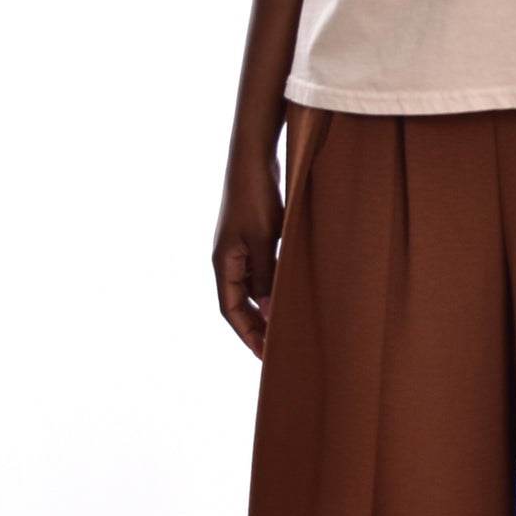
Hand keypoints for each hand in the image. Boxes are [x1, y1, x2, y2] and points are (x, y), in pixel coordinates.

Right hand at [212, 151, 285, 358]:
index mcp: (223, 263)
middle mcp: (227, 260)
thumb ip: (266, 276)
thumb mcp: (264, 240)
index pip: (231, 311)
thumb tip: (270, 313)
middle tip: (279, 349)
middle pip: (239, 304)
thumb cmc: (257, 197)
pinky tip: (291, 293)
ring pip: (252, 288)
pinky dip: (273, 285)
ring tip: (288, 326)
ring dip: (267, 307)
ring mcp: (239, 248)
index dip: (247, 334)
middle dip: (257, 327)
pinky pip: (261, 271)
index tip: (265, 356)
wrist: (254, 159)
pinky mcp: (253, 237)